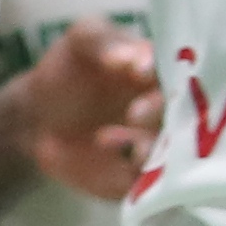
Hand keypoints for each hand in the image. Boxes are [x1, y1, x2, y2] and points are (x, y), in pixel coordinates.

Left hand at [9, 17, 162, 202]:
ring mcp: (158, 144)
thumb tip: (128, 58)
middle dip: (162, 112)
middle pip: (186, 113)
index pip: (180, 70)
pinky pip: (152, 184)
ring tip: (124, 146)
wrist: (39, 115)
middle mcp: (171, 108)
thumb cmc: (71, 68)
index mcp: (164, 71)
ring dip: (155, 149)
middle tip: (134, 113)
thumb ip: (101, 41)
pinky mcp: (140, 176)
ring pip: (175, 152)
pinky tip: (121, 165)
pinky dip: (145, 180)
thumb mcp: (81, 41)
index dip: (165, 72)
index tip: (140, 73)